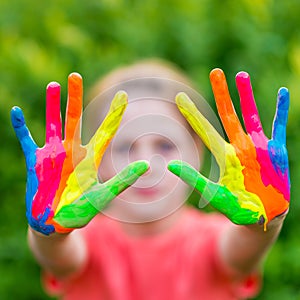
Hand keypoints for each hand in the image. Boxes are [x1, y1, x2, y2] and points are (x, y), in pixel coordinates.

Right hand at [11, 73, 148, 234]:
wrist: (56, 225)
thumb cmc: (81, 212)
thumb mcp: (104, 196)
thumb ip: (123, 180)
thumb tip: (147, 165)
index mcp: (91, 158)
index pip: (105, 131)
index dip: (114, 114)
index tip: (123, 95)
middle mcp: (72, 151)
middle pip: (75, 118)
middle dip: (75, 97)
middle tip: (75, 75)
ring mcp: (53, 155)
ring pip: (53, 123)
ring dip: (51, 105)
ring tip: (53, 85)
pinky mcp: (35, 162)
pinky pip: (26, 140)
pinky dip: (21, 127)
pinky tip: (15, 111)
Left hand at [168, 68, 289, 228]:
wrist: (261, 218)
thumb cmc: (236, 208)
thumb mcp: (213, 194)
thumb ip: (193, 178)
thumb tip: (169, 164)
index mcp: (223, 155)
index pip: (204, 129)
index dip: (192, 113)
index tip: (179, 96)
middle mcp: (238, 146)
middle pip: (227, 114)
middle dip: (221, 94)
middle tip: (215, 72)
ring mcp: (257, 147)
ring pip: (250, 115)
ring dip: (246, 95)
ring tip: (240, 75)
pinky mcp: (276, 152)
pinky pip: (278, 126)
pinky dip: (281, 110)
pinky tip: (283, 92)